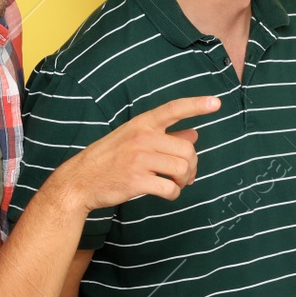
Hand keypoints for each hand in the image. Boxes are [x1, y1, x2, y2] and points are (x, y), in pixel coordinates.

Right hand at [53, 95, 220, 209]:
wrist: (79, 181)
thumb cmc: (109, 158)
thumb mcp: (134, 139)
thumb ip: (165, 136)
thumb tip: (194, 134)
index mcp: (141, 124)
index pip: (173, 109)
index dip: (196, 105)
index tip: (216, 102)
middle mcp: (141, 138)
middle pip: (186, 150)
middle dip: (192, 166)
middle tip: (185, 176)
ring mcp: (138, 159)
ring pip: (181, 169)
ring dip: (184, 181)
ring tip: (177, 184)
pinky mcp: (136, 181)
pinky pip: (170, 188)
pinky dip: (173, 194)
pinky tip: (167, 193)